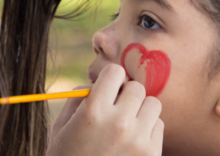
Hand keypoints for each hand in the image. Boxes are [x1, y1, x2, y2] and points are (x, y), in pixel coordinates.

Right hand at [47, 64, 163, 155]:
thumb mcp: (61, 127)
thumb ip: (77, 99)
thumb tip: (96, 83)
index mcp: (93, 111)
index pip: (115, 72)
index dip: (111, 78)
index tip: (108, 89)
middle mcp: (118, 122)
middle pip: (137, 87)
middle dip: (126, 94)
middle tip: (117, 108)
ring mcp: (138, 139)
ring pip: (153, 104)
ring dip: (141, 109)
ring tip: (127, 123)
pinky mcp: (152, 154)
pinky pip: (159, 125)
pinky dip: (148, 128)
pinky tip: (133, 141)